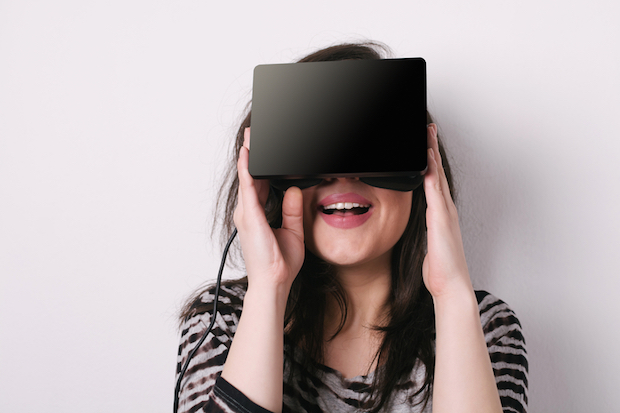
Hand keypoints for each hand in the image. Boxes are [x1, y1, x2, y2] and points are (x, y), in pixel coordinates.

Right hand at [233, 128, 304, 293]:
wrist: (274, 282)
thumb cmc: (280, 264)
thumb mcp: (293, 231)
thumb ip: (292, 210)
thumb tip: (293, 190)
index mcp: (257, 215)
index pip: (258, 184)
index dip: (259, 165)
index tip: (263, 150)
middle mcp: (248, 212)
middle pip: (249, 176)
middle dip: (251, 154)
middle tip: (253, 134)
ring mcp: (246, 214)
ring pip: (246, 177)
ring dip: (248, 156)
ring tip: (249, 137)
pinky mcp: (250, 216)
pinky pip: (248, 187)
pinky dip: (248, 170)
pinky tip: (248, 155)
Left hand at [422, 124, 471, 298]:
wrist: (451, 284)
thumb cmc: (440, 267)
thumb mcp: (429, 242)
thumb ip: (426, 229)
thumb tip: (421, 223)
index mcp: (441, 213)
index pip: (434, 180)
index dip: (429, 161)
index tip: (424, 143)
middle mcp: (445, 208)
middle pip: (437, 171)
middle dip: (432, 149)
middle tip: (428, 128)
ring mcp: (445, 212)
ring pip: (438, 176)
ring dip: (431, 154)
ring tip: (427, 134)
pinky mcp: (441, 218)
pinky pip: (435, 190)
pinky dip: (431, 172)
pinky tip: (426, 159)